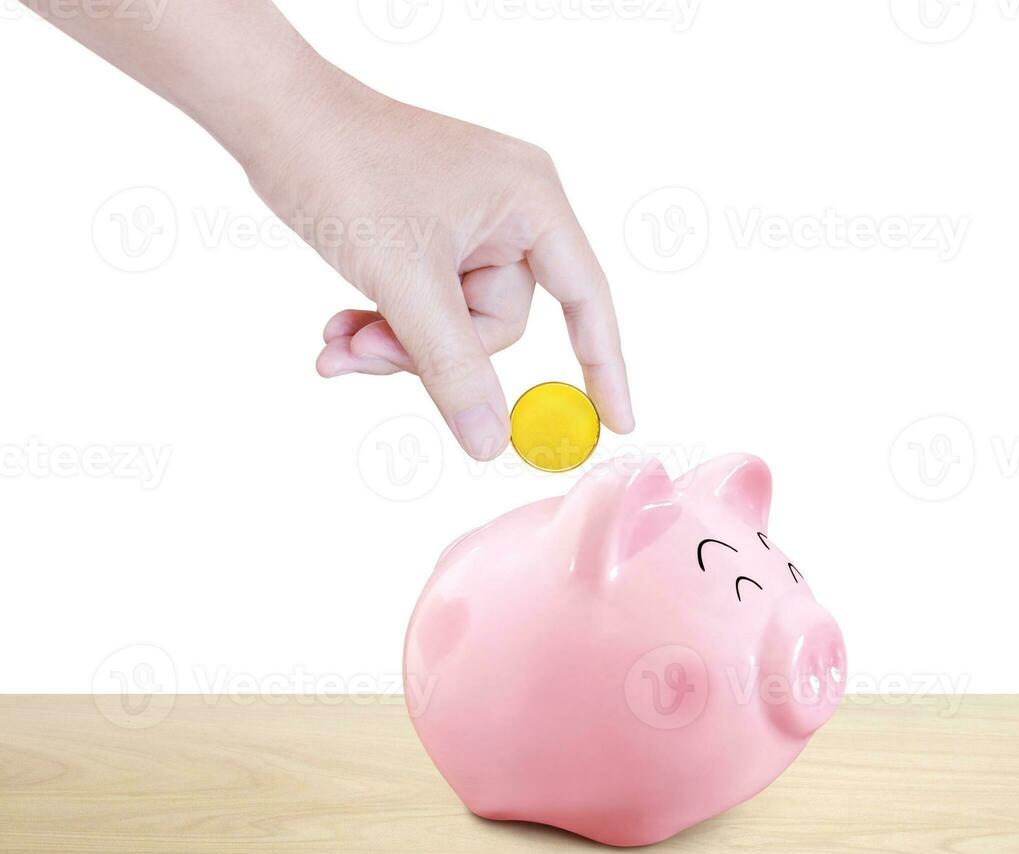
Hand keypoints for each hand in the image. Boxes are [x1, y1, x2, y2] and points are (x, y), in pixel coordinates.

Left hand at [245, 69, 633, 459]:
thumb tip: (492, 442)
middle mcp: (511, 210)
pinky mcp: (429, 232)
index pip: (586, 299)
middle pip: (498, 323)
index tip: (616, 425)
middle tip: (368, 354)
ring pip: (453, 323)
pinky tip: (339, 330)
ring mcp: (468, 222)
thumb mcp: (406, 282)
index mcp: (532, 202)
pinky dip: (385, 323)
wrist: (271, 115)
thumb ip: (454, 368)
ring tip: (340, 342)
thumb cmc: (345, 168)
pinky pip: (426, 303)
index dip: (603, 366)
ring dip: (396, 344)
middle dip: (432, 351)